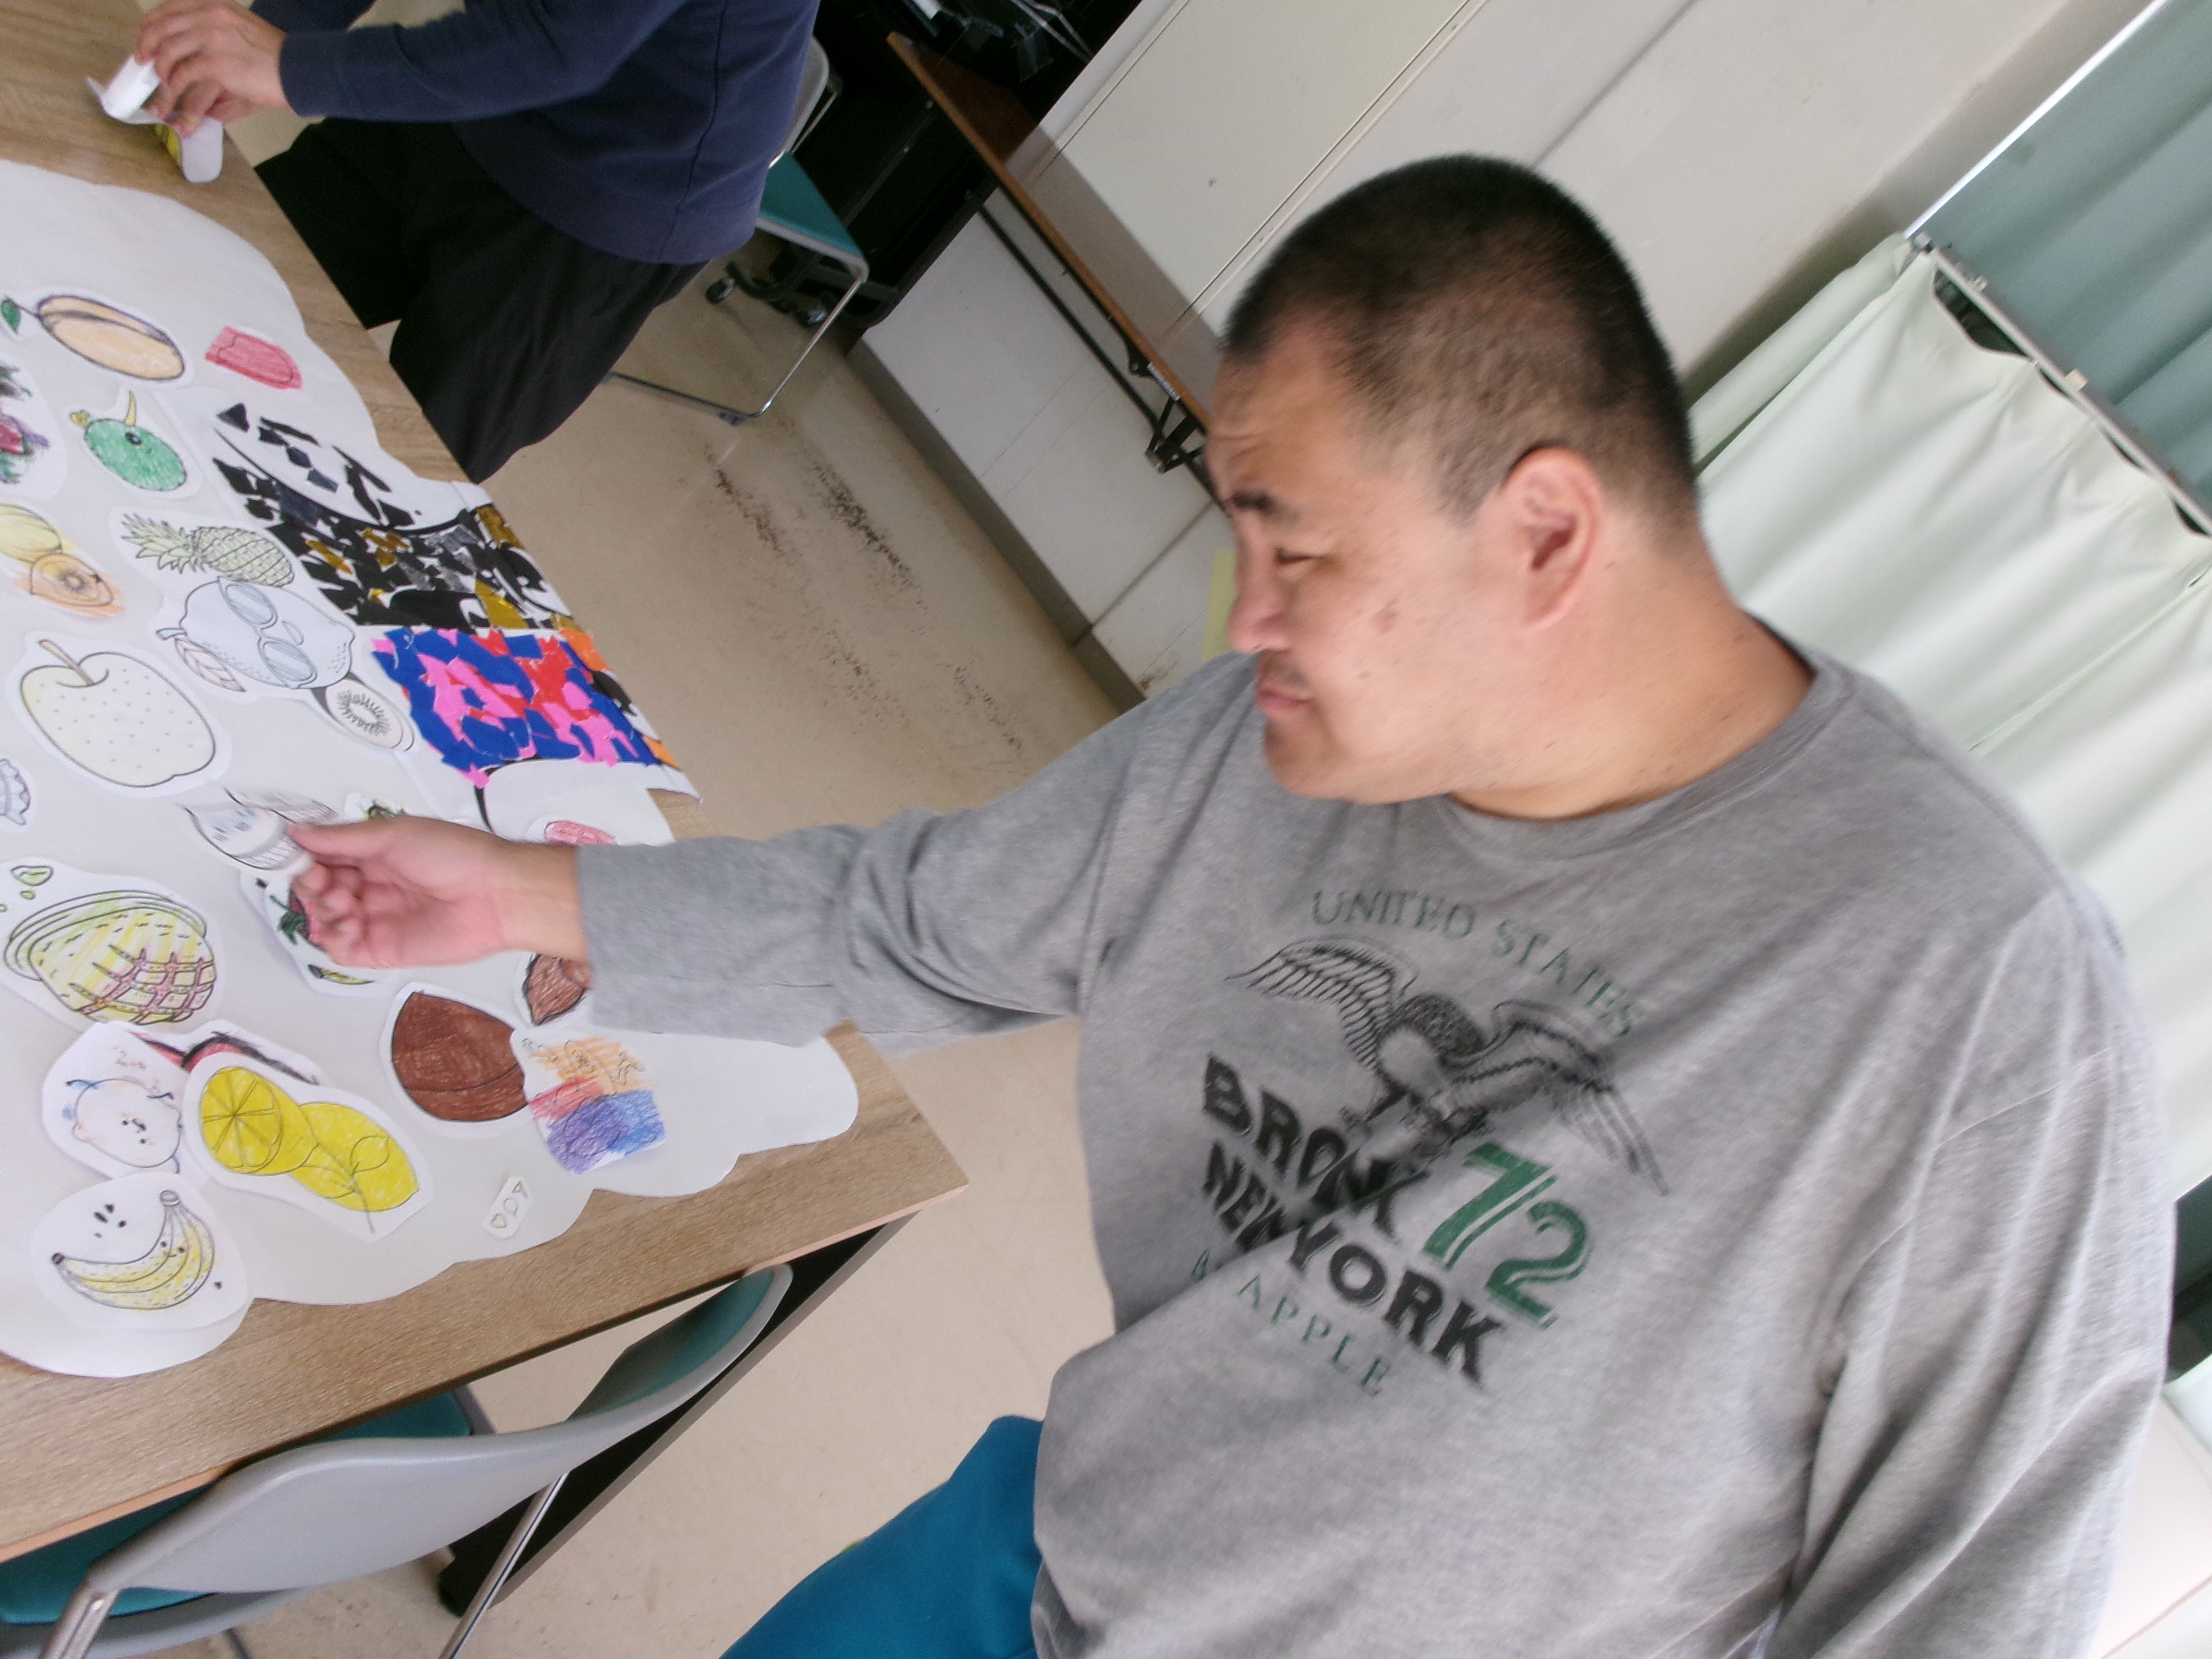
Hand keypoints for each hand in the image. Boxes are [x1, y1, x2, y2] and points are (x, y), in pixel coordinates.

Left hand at [136, 0, 290, 133]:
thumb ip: (215, 30)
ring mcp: (212, 38)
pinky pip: (182, 73)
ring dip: (162, 70)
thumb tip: (189, 48)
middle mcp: (210, 15)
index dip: (152, 24)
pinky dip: (174, 84)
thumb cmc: (275, 56)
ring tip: (164, 83)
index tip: (146, 39)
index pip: (171, 9)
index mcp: (216, 5)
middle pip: (163, 27)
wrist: (300, 69)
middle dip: (147, 46)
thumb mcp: (242, 30)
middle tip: (143, 61)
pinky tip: (176, 91)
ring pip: (169, 51)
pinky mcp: (215, 63)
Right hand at [291, 817, 587, 967]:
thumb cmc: (453, 854)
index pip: (322, 859)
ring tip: (345, 902)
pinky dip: (334, 939)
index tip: (297, 859)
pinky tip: (349, 925)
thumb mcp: (394, 834)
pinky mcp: (382, 949)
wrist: (496, 894)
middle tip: (327, 882)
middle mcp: (371, 886)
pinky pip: (342, 950)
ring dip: (322, 910)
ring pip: (325, 920)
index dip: (304, 860)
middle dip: (312, 885)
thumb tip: (296, 831)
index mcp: (373, 856)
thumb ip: (343, 838)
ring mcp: (375, 919)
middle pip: (318, 890)